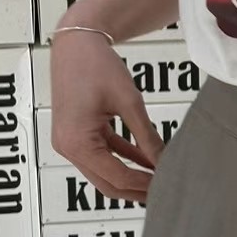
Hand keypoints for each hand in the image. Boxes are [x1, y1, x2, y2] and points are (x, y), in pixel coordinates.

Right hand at [49, 29, 165, 202]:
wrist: (77, 43)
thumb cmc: (96, 65)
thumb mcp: (130, 103)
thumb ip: (147, 137)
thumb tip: (164, 162)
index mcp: (77, 142)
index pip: (116, 176)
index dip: (145, 184)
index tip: (168, 186)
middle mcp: (68, 147)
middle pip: (107, 183)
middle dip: (137, 190)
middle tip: (166, 193)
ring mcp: (70, 143)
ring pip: (105, 173)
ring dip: (131, 177)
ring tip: (159, 181)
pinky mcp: (77, 135)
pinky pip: (103, 156)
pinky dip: (124, 160)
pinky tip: (147, 162)